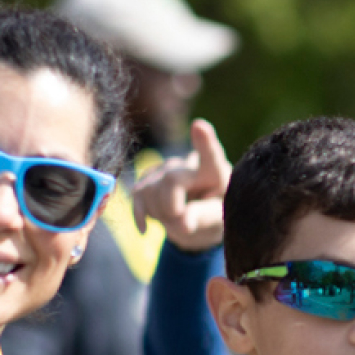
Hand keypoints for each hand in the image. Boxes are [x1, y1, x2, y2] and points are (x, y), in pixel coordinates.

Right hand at [132, 119, 230, 252]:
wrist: (196, 222)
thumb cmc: (212, 216)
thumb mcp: (216, 220)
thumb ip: (202, 218)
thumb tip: (183, 223)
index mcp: (215, 172)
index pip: (211, 155)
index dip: (205, 141)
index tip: (199, 126)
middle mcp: (189, 165)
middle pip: (171, 179)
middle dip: (172, 207)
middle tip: (185, 226)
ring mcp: (166, 170)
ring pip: (150, 190)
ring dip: (159, 214)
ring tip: (175, 220)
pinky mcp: (147, 180)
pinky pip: (137, 195)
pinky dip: (141, 215)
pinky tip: (147, 227)